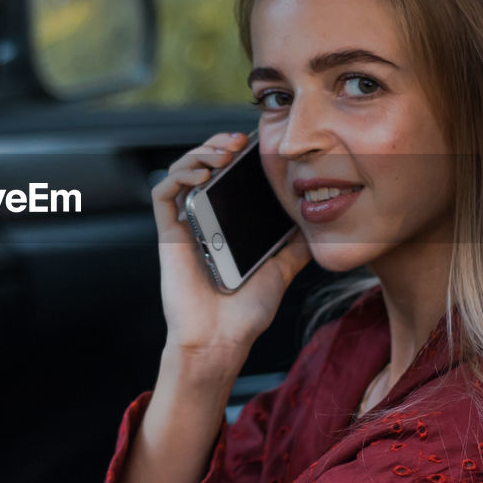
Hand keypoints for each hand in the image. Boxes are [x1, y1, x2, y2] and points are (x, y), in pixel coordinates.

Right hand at [151, 131, 311, 377]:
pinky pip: (163, 194)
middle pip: (201, 166)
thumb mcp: (282, 269)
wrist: (223, 341)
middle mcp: (202, 220)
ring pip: (180, 172)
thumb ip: (295, 244)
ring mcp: (184, 226)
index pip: (226, 176)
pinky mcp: (168, 235)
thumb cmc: (246, 312)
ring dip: (199, 153)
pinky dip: (179, 175)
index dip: (236, 154)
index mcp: (225, 224)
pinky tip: (202, 174)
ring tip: (223, 152)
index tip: (256, 144)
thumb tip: (318, 220)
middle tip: (239, 141)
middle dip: (218, 145)